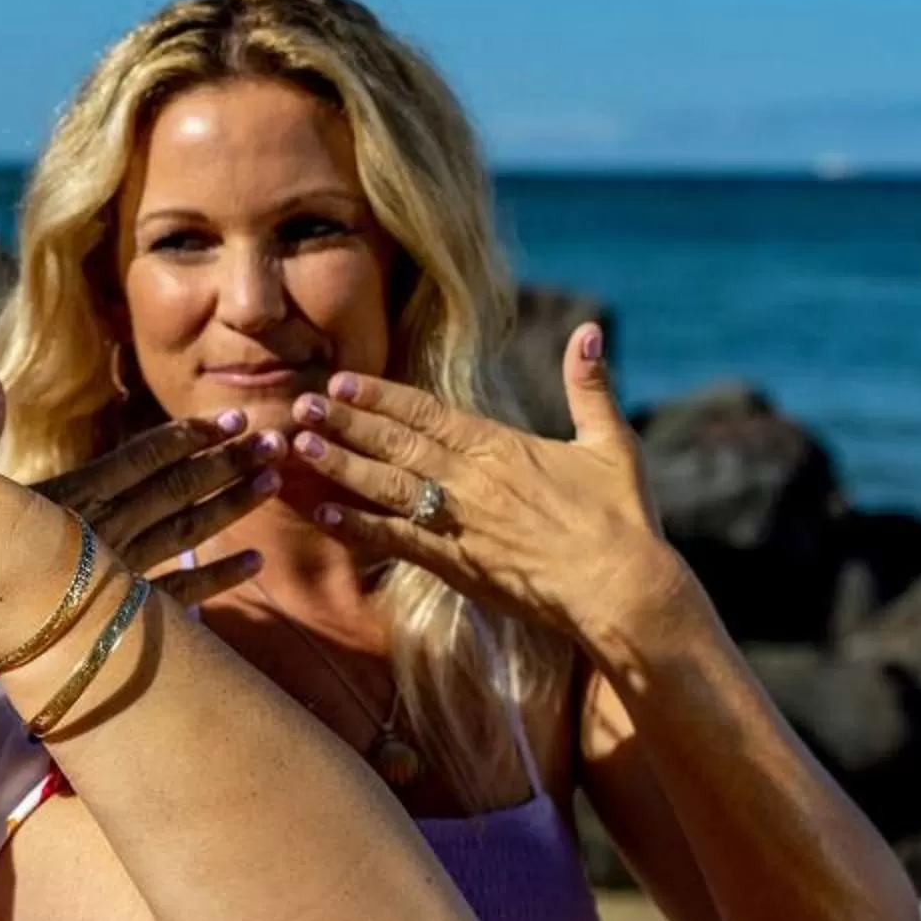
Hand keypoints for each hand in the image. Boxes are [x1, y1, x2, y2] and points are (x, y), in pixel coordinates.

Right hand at [0, 372, 278, 608]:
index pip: (141, 458)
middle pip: (176, 490)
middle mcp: (101, 530)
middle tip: (275, 441)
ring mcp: (113, 573)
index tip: (231, 420)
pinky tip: (255, 564)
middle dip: (227, 463)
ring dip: (232, 508)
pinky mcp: (114, 615)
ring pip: (185, 534)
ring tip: (274, 481)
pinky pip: (176, 597)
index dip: (189, 438)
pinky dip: (216, 580)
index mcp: (69, 494)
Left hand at [286, 323, 686, 644]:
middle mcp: (472, 479)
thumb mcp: (612, 444)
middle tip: (298, 405)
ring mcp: (460, 522)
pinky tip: (324, 515)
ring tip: (298, 447)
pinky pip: (396, 541)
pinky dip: (358, 527)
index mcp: (503, 446)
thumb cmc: (623, 519)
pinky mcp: (456, 564)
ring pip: (386, 487)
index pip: (427, 413)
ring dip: (339, 466)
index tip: (341, 381)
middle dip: (344, 423)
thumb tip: (590, 331)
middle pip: (395, 444)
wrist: (622, 588)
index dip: (380, 396)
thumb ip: (590, 388)